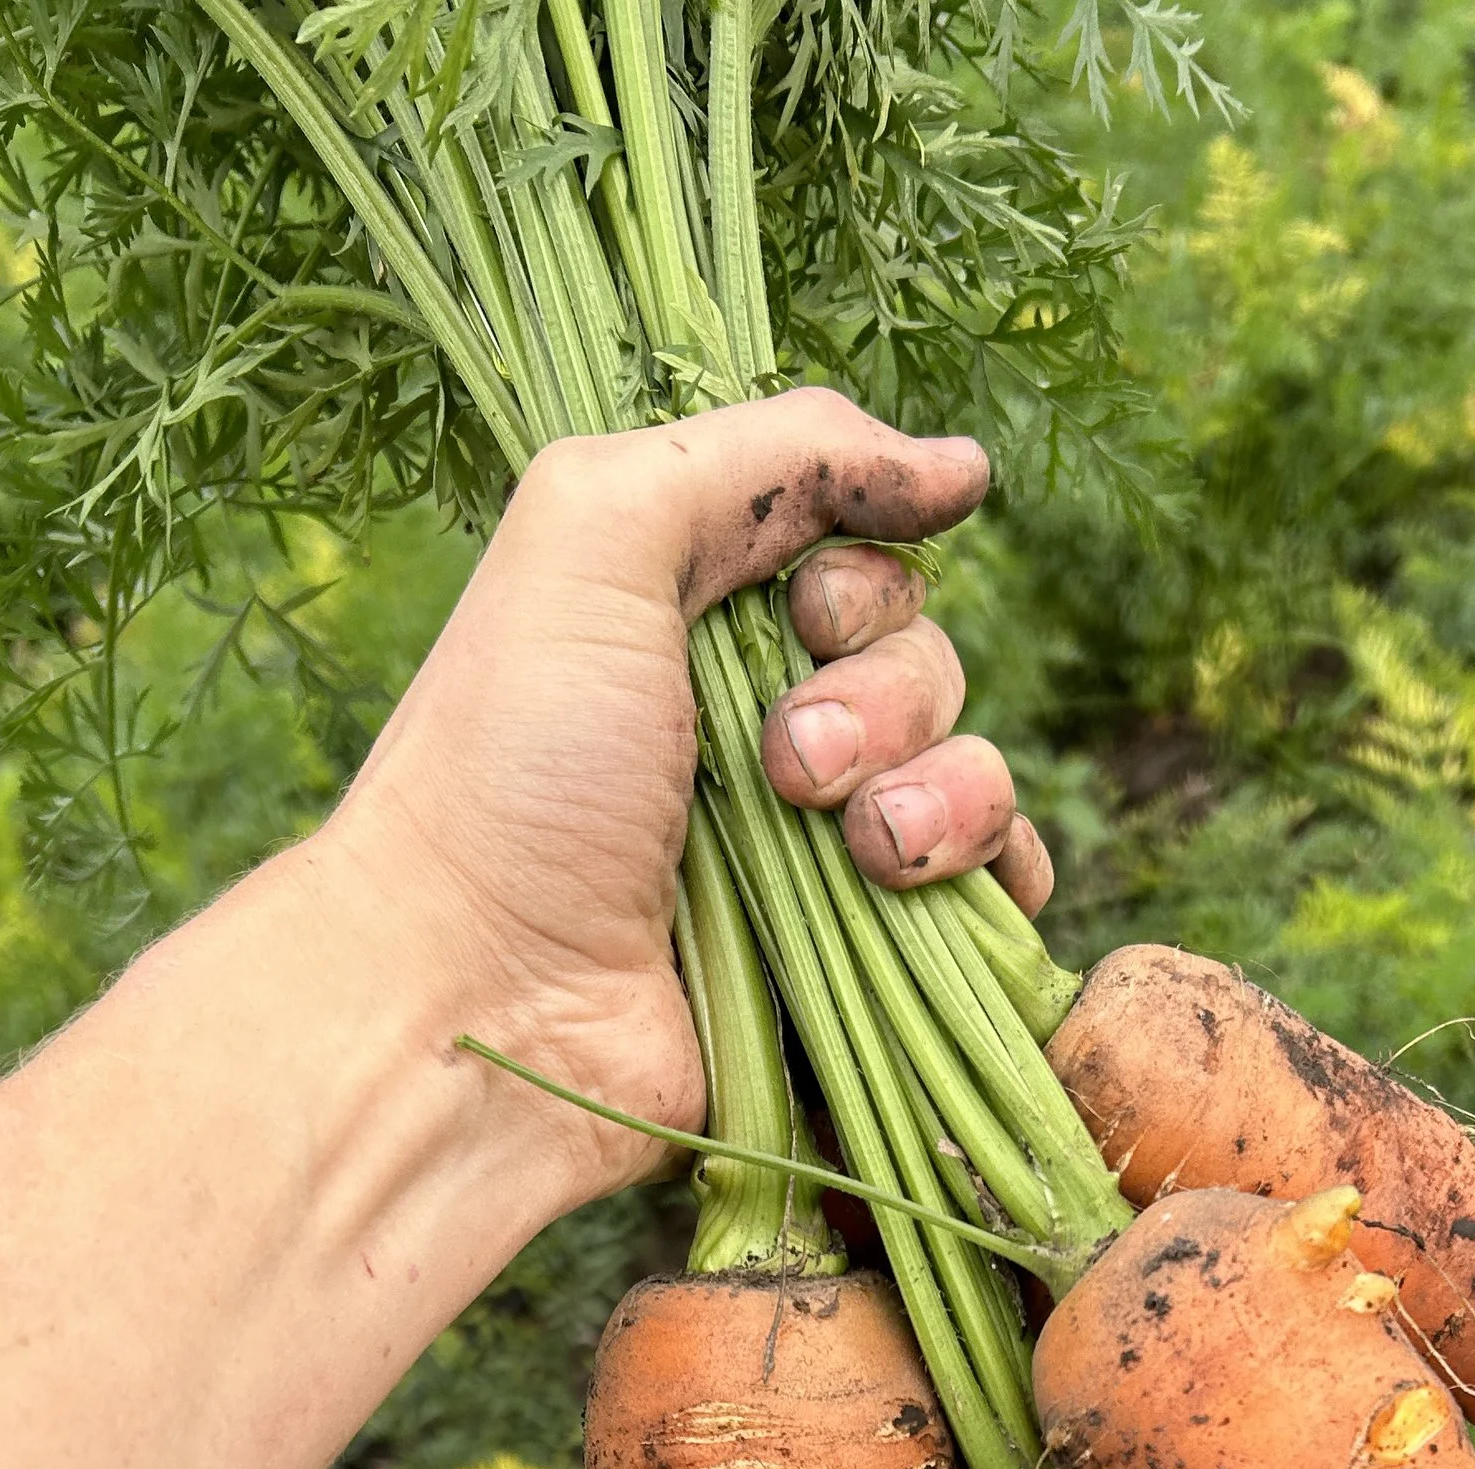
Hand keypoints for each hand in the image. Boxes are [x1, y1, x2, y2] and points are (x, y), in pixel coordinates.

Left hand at [312, 389, 1050, 1214]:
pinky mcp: (855, 977)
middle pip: (927, 667)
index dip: (863, 579)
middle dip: (886, 700)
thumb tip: (961, 467)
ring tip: (860, 855)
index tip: (803, 614)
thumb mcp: (598, 532)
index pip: (862, 562)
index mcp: (695, 630)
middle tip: (786, 766)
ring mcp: (812, 866)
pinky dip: (992, 889)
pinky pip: (991, 907)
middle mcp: (761, 738)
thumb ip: (774, 453)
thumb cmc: (511, 771)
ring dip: (944, 799)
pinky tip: (923, 896)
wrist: (481, 1008)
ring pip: (976, 781)